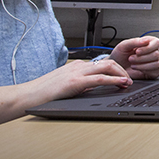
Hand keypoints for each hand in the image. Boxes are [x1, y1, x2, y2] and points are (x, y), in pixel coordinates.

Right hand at [0, 58, 134, 134]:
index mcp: (76, 67)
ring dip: (122, 73)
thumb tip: (96, 88)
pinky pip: (99, 78)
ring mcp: (76, 73)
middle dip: (123, 69)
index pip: (102, 63)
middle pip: (109, 61)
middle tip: (131, 80)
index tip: (125, 77)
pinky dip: (114, 79)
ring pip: (107, 66)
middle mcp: (78, 66)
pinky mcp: (74, 82)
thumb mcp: (67, 87)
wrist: (27, 97)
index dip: (117, 69)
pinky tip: (121, 83)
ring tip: (129, 82)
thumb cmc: (44, 95)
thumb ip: (81, 85)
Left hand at [109, 36, 158, 79]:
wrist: (116, 67)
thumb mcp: (124, 45)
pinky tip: (137, 69)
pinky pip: (156, 72)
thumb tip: (146, 40)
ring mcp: (154, 62)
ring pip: (157, 63)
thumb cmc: (120, 55)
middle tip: (131, 59)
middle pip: (156, 54)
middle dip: (142, 58)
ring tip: (133, 65)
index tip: (137, 51)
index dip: (148, 48)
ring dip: (143, 65)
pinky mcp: (153, 72)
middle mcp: (153, 52)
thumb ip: (135, 41)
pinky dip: (145, 70)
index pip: (156, 43)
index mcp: (148, 42)